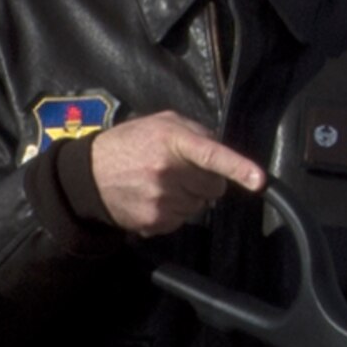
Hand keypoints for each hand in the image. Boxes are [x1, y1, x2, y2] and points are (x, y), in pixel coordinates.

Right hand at [88, 112, 265, 236]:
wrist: (88, 176)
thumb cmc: (129, 144)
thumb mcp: (161, 123)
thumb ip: (194, 132)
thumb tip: (220, 149)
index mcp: (172, 141)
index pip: (211, 154)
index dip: (238, 168)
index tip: (258, 180)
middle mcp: (167, 172)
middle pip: (215, 187)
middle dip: (205, 180)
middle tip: (182, 171)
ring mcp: (160, 200)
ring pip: (200, 206)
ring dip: (189, 197)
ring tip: (161, 184)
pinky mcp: (154, 222)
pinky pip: (183, 220)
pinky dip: (174, 211)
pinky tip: (153, 198)